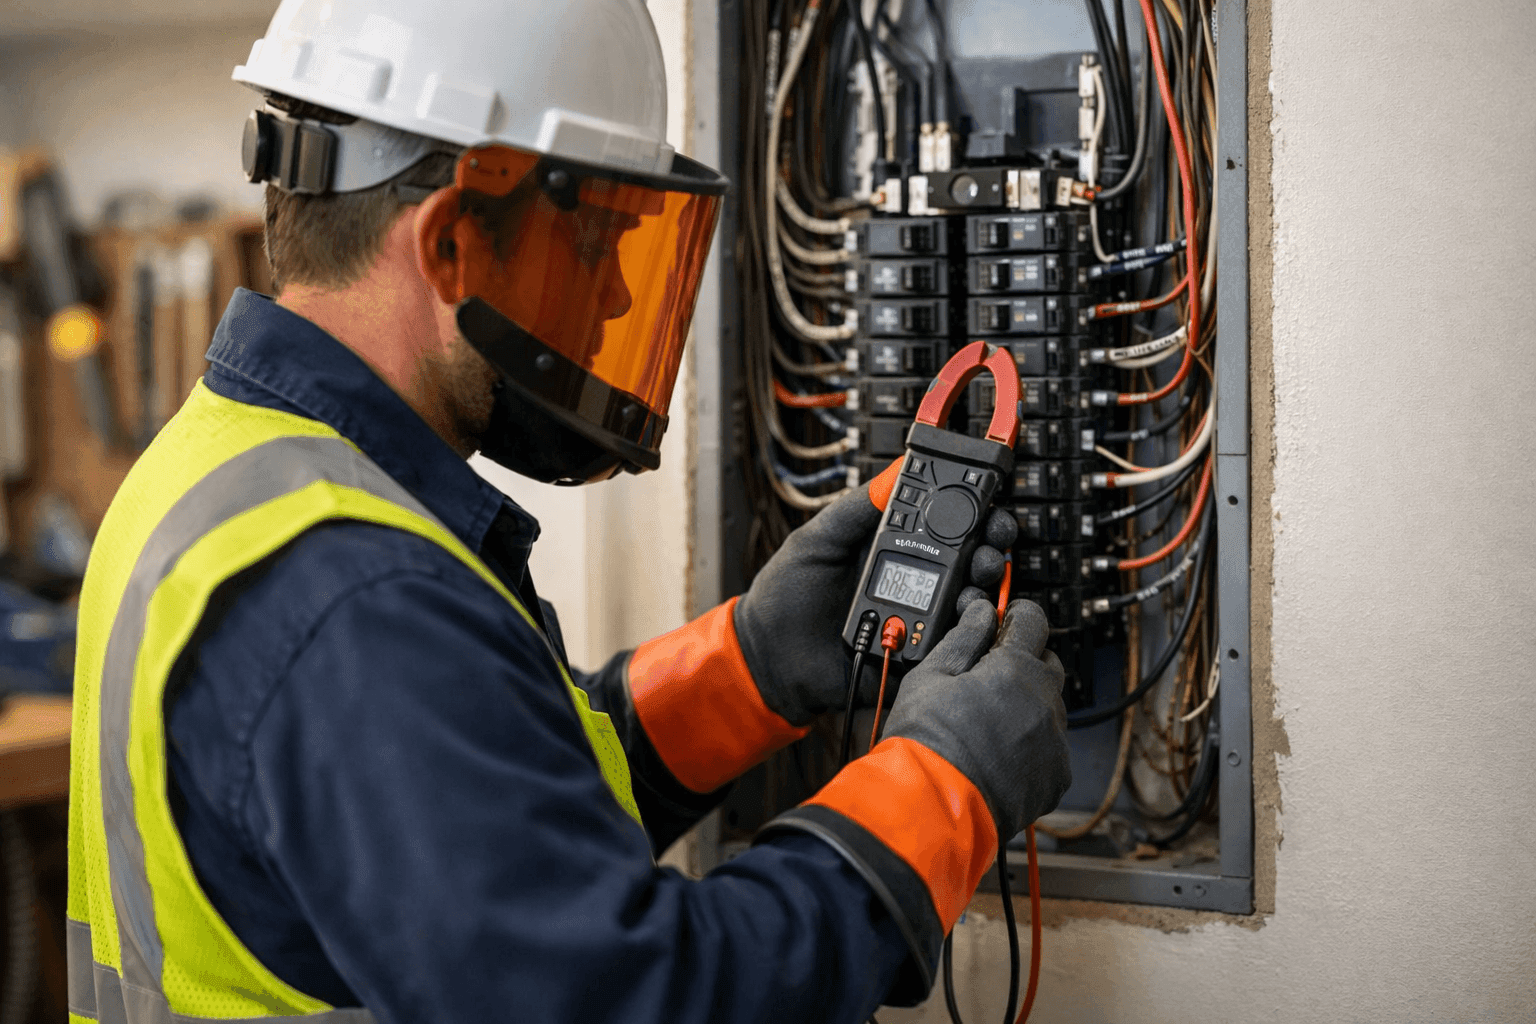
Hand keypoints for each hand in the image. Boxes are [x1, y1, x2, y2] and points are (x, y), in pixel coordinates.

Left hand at [733, 480, 1017, 726]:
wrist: (770, 658)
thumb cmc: (786, 597)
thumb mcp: (818, 538)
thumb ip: (858, 507)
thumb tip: (895, 470)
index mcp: (893, 550)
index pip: (945, 526)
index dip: (973, 513)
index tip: (988, 503)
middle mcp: (914, 583)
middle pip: (969, 562)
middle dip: (990, 548)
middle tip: (993, 542)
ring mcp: (918, 620)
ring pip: (968, 601)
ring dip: (982, 586)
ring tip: (977, 579)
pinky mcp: (916, 655)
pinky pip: (951, 644)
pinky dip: (965, 629)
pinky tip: (962, 616)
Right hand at [879, 598, 1070, 842]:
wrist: (933, 808)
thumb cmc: (926, 743)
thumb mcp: (930, 677)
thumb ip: (963, 639)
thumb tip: (980, 614)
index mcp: (1015, 669)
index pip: (1033, 621)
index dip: (1015, 617)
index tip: (1003, 623)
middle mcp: (1045, 702)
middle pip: (1047, 664)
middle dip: (1022, 664)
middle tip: (988, 679)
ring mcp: (1055, 742)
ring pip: (1049, 708)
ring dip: (1027, 706)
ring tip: (987, 725)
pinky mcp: (1056, 776)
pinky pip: (1051, 748)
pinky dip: (1031, 746)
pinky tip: (998, 754)